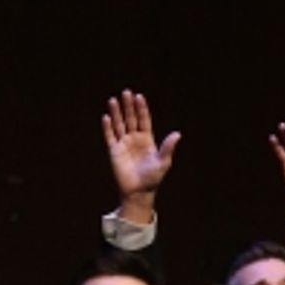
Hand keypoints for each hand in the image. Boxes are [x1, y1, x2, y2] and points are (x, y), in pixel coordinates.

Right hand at [102, 89, 179, 215]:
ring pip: (119, 124)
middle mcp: (134, 138)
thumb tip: (177, 134)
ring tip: (113, 100)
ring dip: (116, 113)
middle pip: (130, 118)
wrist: (139, 192)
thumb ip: (168, 147)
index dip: (141, 108)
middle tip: (126, 92)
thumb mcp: (163, 162)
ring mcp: (124, 144)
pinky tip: (106, 117)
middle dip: (128, 106)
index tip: (139, 96)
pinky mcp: (114, 151)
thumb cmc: (153, 178)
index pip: (144, 119)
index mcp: (147, 139)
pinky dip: (107, 127)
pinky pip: (110, 136)